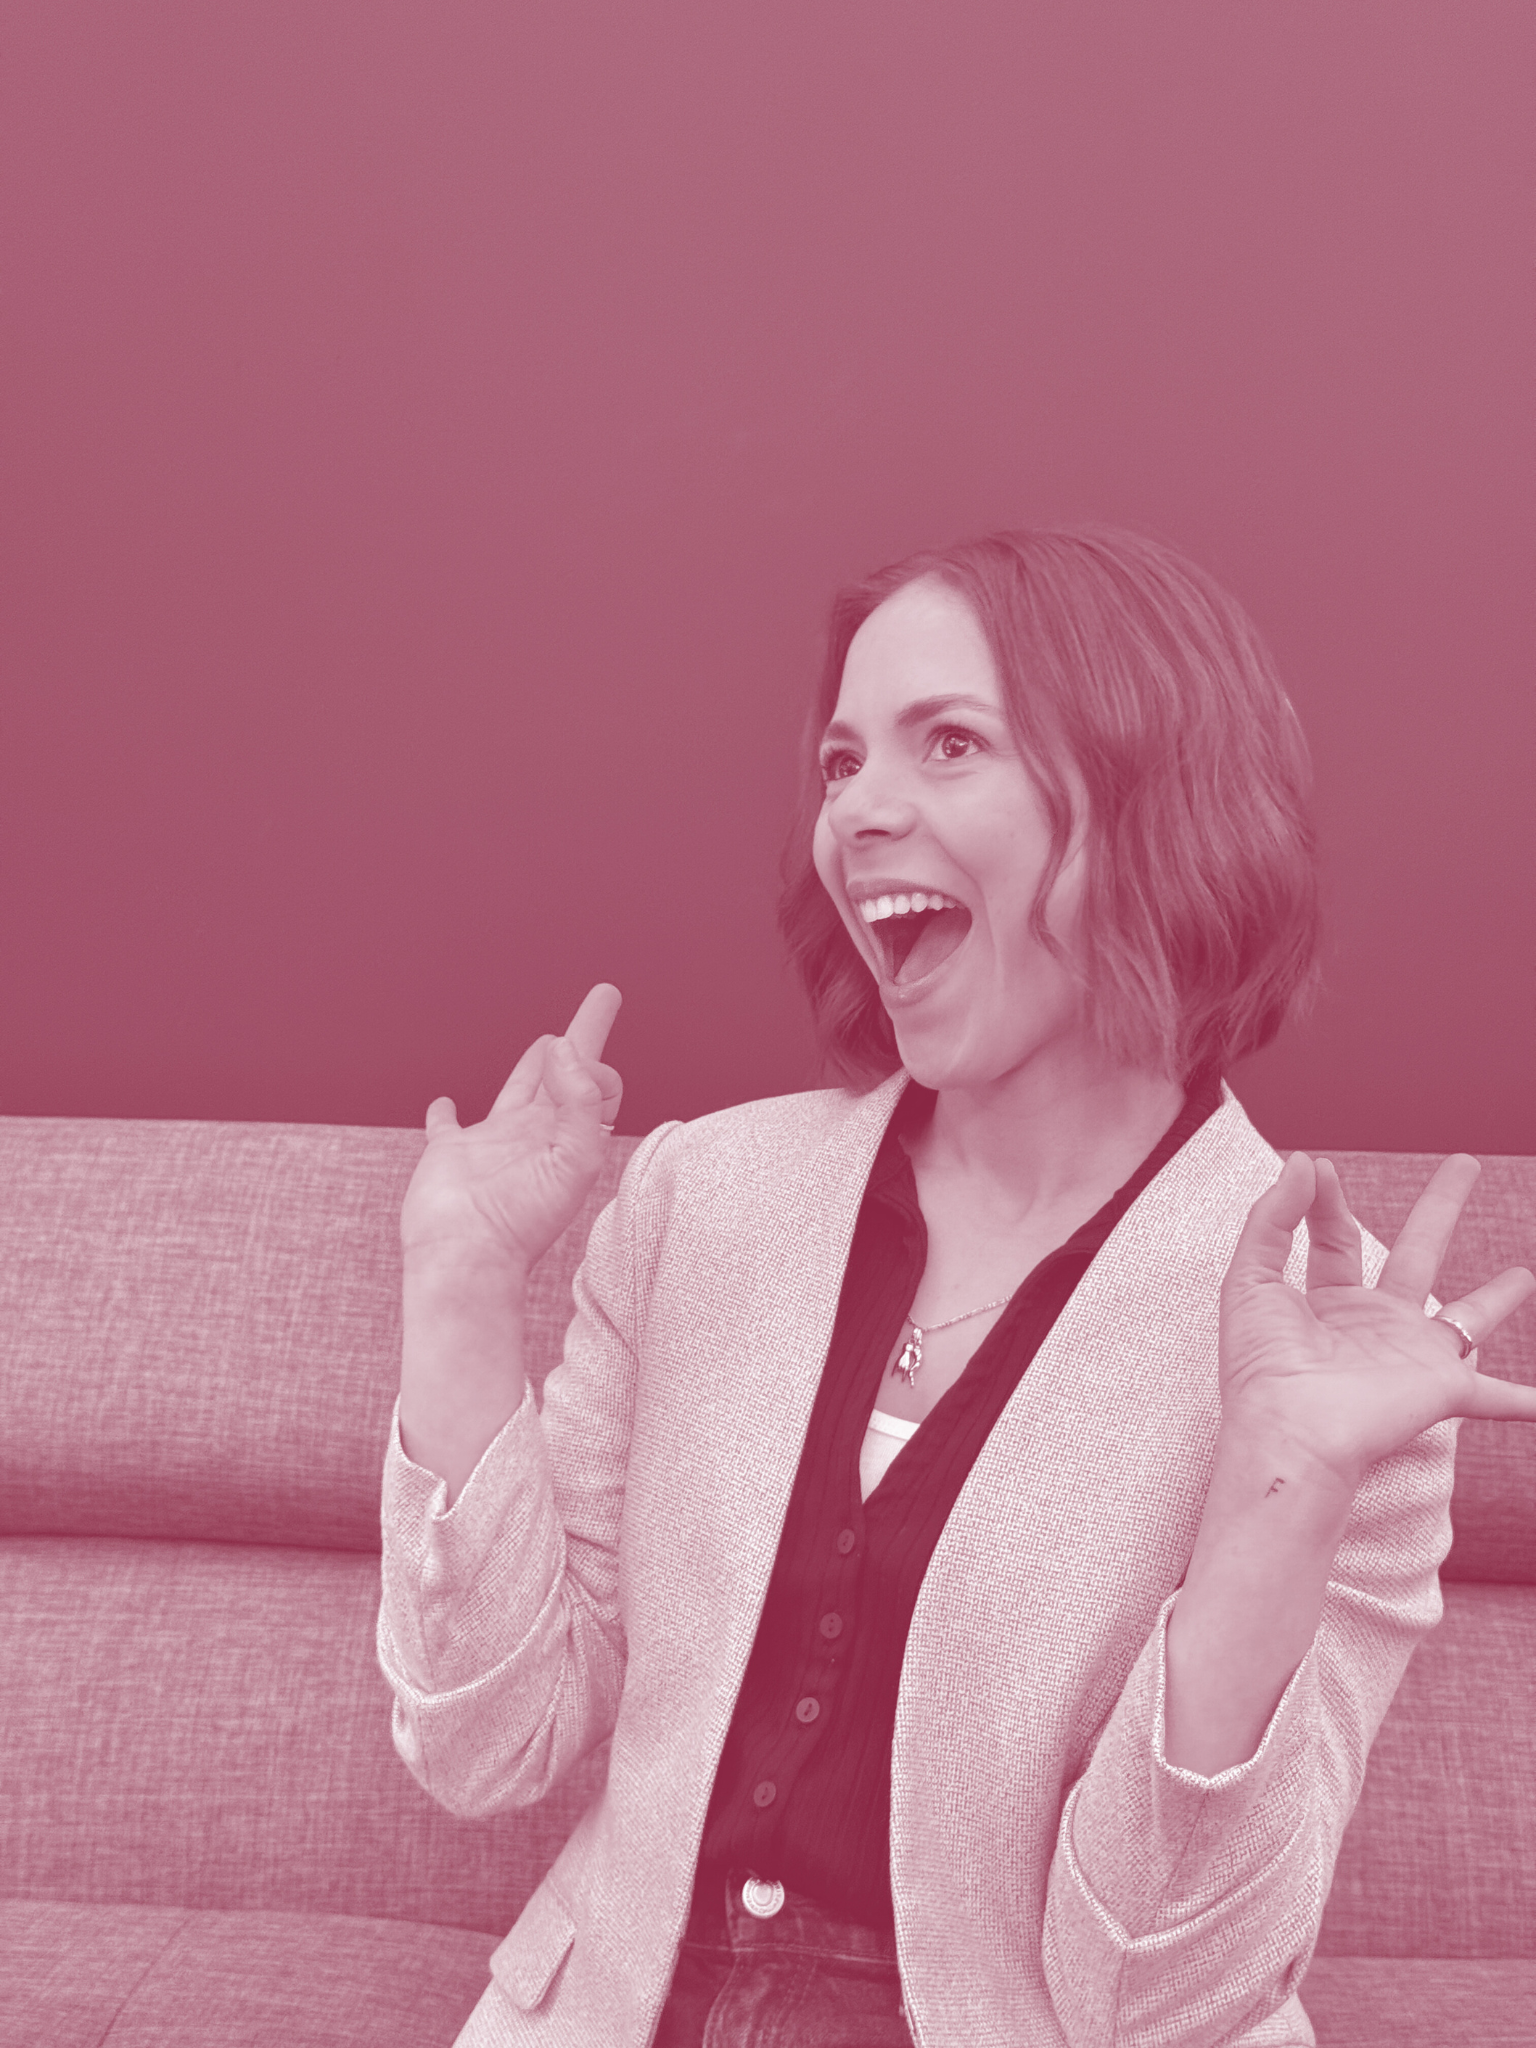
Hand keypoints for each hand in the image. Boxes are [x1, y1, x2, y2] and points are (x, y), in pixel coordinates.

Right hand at [400, 983, 623, 1276]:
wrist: (466, 1258)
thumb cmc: (522, 1221)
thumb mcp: (573, 1160)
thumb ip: (580, 1101)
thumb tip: (563, 1049)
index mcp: (566, 1135)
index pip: (599, 1086)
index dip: (599, 1064)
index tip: (586, 1056)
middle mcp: (535, 1135)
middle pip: (564, 1074)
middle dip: (583, 1039)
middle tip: (603, 998)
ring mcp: (492, 1145)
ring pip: (516, 1091)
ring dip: (533, 1064)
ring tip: (547, 1040)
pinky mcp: (449, 1156)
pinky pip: (446, 1127)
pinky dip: (444, 1114)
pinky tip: (444, 1104)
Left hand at [1217, 1150, 1535, 1487]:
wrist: (1290, 1433)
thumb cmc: (1261, 1368)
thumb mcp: (1250, 1280)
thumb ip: (1273, 1218)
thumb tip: (1303, 1162)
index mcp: (1326, 1304)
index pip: (1336, 1237)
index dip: (1325, 1201)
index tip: (1319, 1168)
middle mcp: (1374, 1326)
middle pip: (1416, 1254)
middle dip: (1440, 1209)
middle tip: (1464, 1165)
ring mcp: (1412, 1357)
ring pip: (1466, 1319)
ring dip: (1497, 1301)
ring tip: (1523, 1277)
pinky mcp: (1441, 1388)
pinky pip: (1494, 1396)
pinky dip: (1524, 1400)